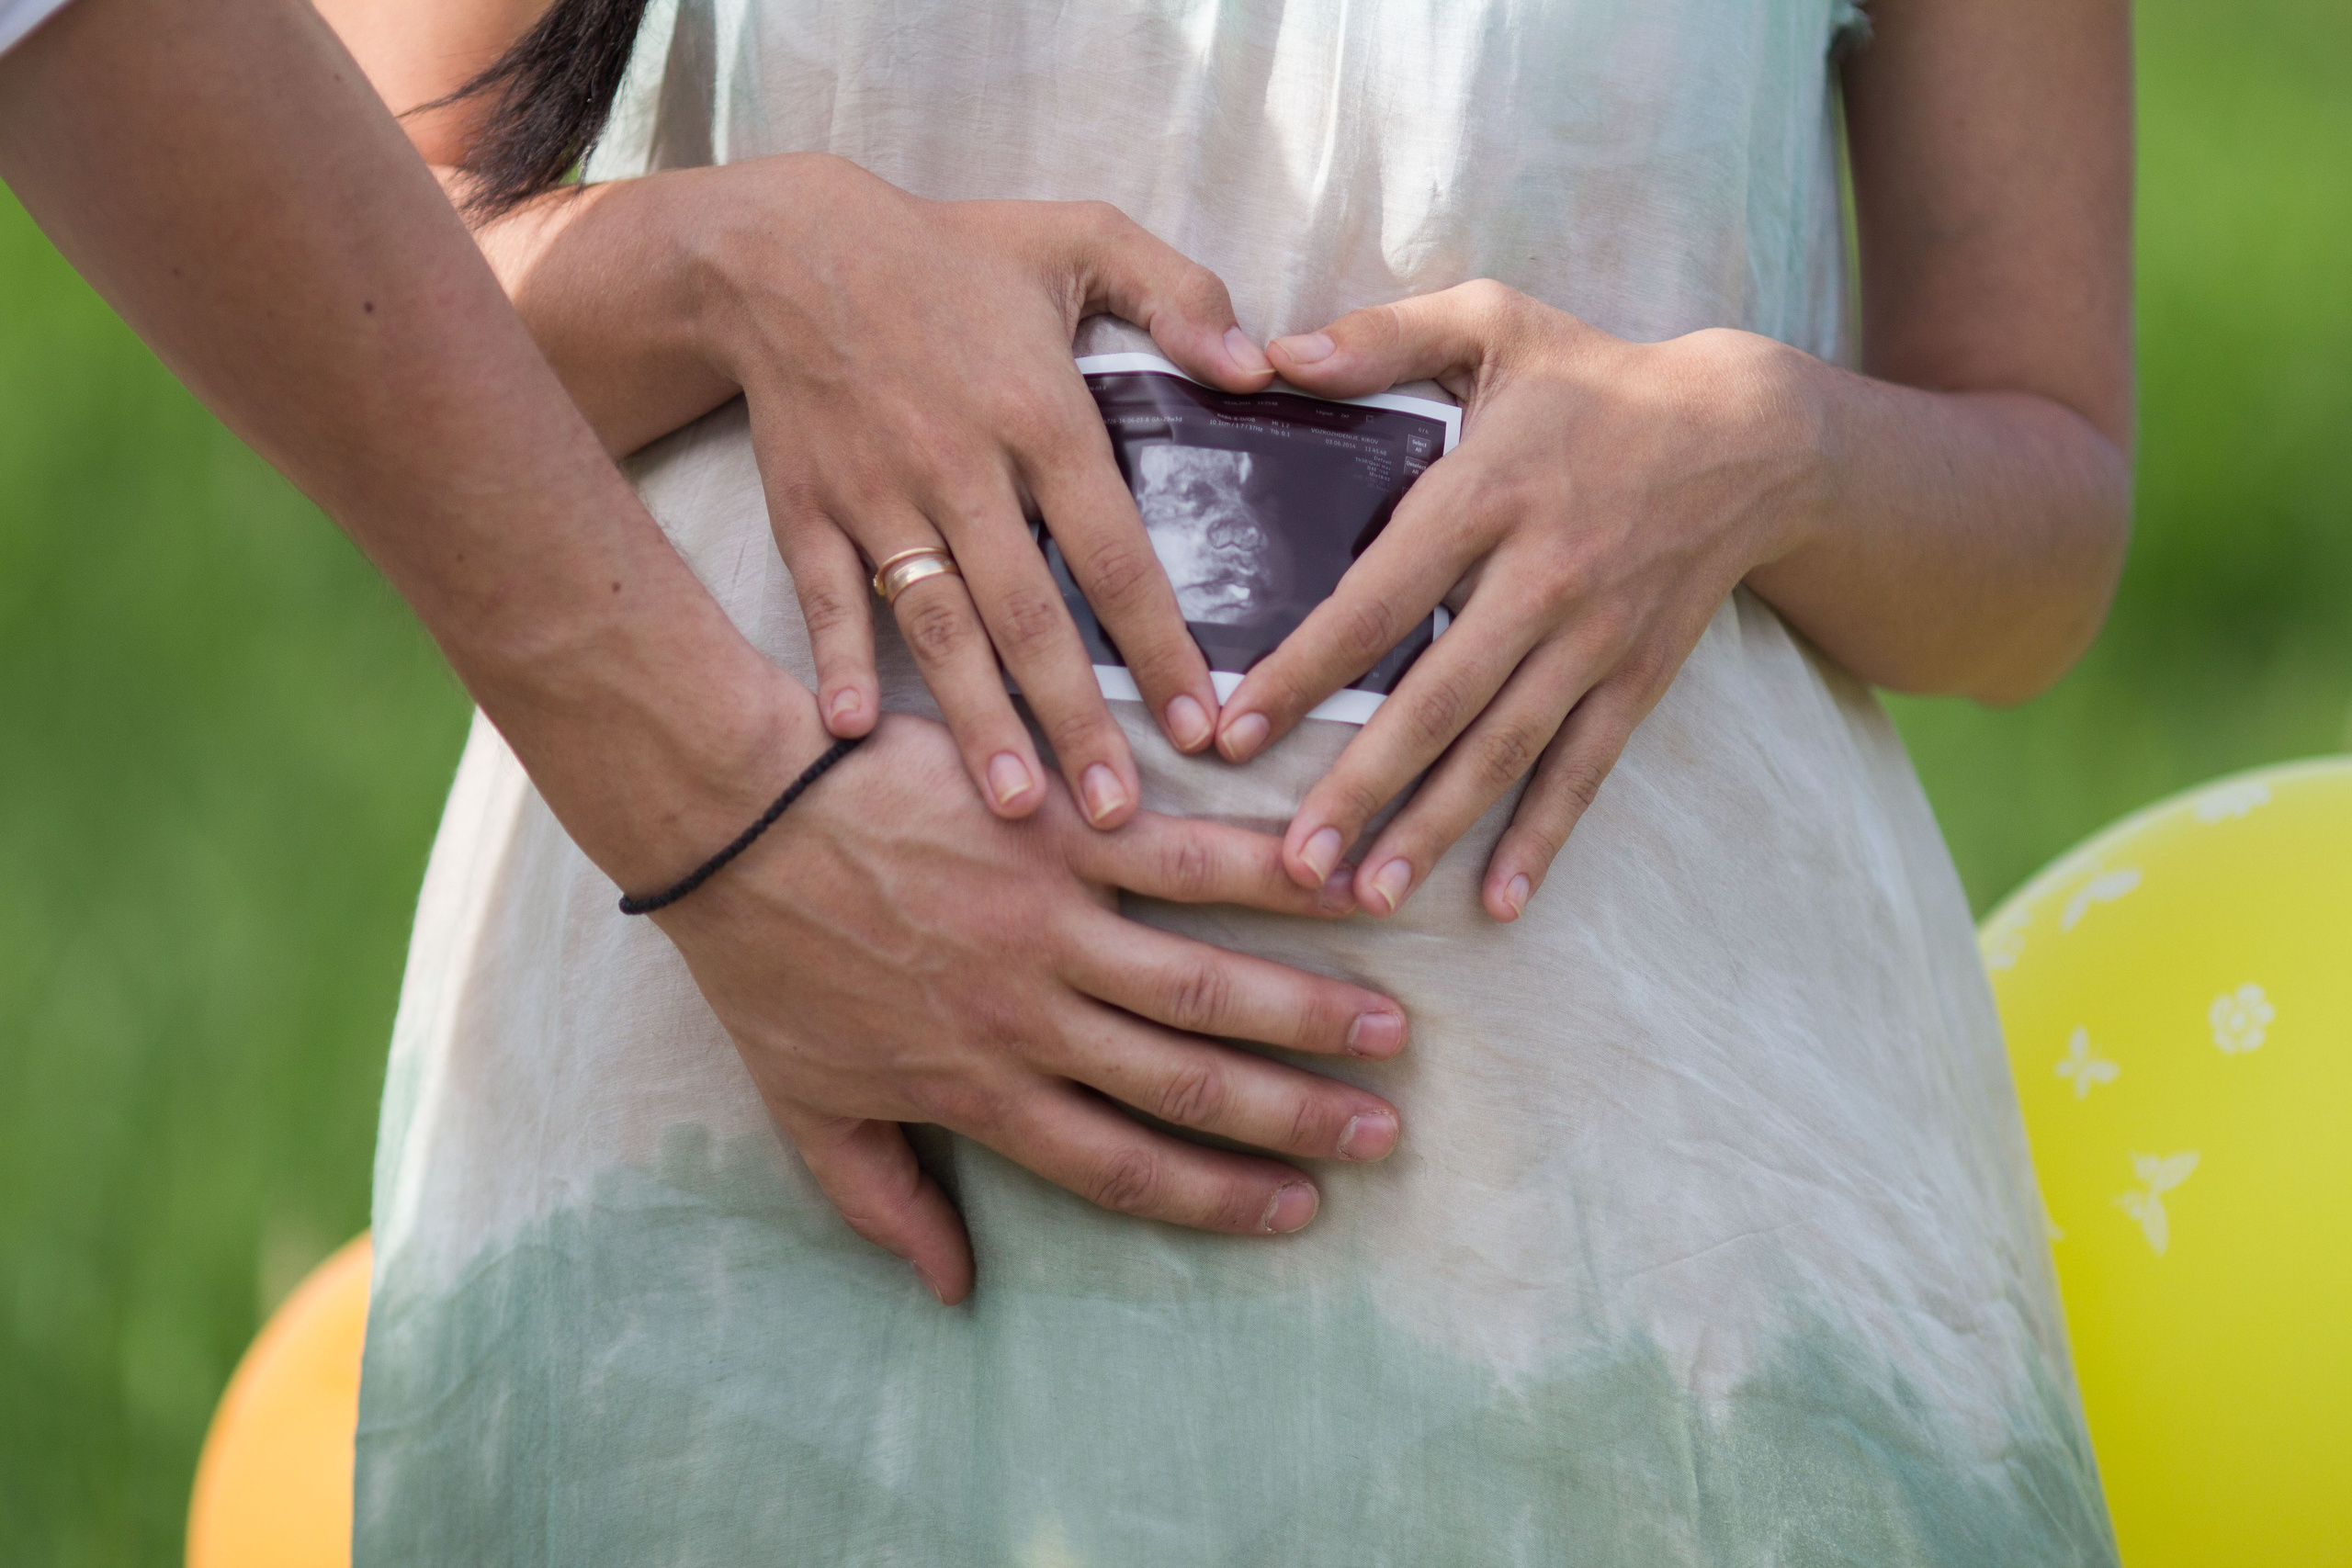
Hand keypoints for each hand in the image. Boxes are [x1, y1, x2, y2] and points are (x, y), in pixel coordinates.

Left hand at [652, 715, 1409, 1304]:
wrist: (733, 818)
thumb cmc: (766, 961)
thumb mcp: (805, 1109)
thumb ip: (885, 1202)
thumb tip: (952, 1292)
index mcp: (979, 1091)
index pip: (1122, 1166)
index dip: (1216, 1196)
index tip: (1293, 1211)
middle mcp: (1032, 1019)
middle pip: (1188, 1085)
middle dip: (1294, 1117)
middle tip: (1379, 1130)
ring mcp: (1051, 923)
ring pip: (1204, 984)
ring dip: (1305, 1010)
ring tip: (1388, 1028)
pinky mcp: (1057, 830)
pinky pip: (1180, 856)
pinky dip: (1261, 871)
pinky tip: (1330, 876)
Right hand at [686, 154, 1276, 827]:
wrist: (782, 249)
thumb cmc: (948, 251)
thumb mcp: (1081, 236)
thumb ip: (1181, 293)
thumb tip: (1258, 367)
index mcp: (1039, 416)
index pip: (1115, 552)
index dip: (1159, 643)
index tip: (1201, 724)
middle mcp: (961, 470)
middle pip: (1030, 616)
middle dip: (1075, 720)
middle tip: (1115, 813)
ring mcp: (879, 498)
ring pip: (939, 626)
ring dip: (977, 719)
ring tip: (1015, 807)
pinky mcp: (810, 512)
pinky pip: (829, 601)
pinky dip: (839, 663)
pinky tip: (853, 737)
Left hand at [1215, 282, 1822, 920]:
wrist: (1754, 434)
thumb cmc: (1596, 376)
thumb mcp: (1492, 322)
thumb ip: (1379, 337)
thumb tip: (1268, 355)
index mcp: (1487, 493)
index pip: (1377, 597)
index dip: (1303, 670)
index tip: (1231, 732)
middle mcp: (1541, 577)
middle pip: (1438, 698)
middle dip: (1362, 785)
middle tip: (1293, 861)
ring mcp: (1595, 638)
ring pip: (1505, 750)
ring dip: (1435, 828)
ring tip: (1367, 896)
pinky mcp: (1638, 678)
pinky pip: (1586, 769)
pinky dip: (1545, 838)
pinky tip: (1498, 902)